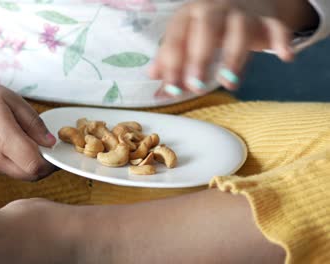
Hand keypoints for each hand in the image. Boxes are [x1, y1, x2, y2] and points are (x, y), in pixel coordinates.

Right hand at [0, 76, 55, 180]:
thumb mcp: (12, 100)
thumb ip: (34, 123)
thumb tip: (51, 142)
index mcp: (2, 138)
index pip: (35, 165)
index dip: (52, 161)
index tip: (59, 149)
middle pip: (30, 176)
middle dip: (46, 167)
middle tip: (52, 148)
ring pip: (21, 175)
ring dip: (34, 166)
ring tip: (37, 145)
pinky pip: (10, 170)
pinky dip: (22, 164)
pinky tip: (23, 147)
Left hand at [150, 0, 294, 94]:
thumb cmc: (207, 25)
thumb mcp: (186, 35)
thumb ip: (170, 55)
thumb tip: (151, 75)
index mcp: (189, 14)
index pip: (177, 37)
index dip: (172, 63)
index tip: (171, 88)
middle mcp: (215, 9)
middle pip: (207, 29)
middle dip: (200, 57)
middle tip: (196, 85)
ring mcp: (243, 13)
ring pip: (240, 30)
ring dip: (234, 57)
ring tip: (229, 83)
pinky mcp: (267, 19)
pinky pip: (277, 27)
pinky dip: (282, 40)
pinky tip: (285, 57)